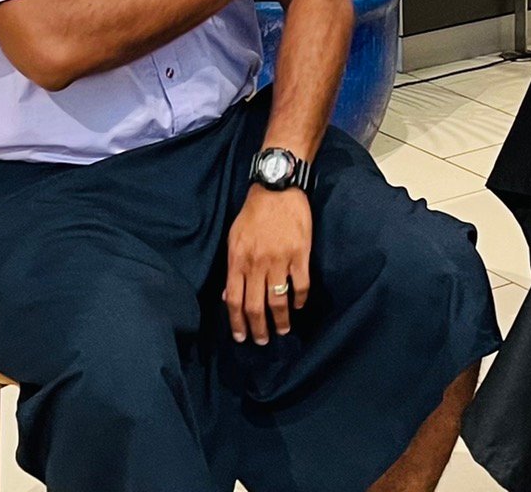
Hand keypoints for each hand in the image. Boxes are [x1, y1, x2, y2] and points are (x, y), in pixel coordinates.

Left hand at [222, 186, 311, 344]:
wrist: (277, 188)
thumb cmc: (253, 214)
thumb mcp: (234, 239)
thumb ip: (232, 269)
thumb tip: (228, 296)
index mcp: (238, 261)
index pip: (235, 301)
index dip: (237, 323)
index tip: (241, 338)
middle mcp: (257, 264)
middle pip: (256, 307)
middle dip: (259, 329)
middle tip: (263, 342)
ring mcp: (280, 260)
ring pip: (279, 301)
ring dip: (281, 320)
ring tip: (282, 330)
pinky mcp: (300, 255)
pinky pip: (301, 285)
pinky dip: (300, 300)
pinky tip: (299, 306)